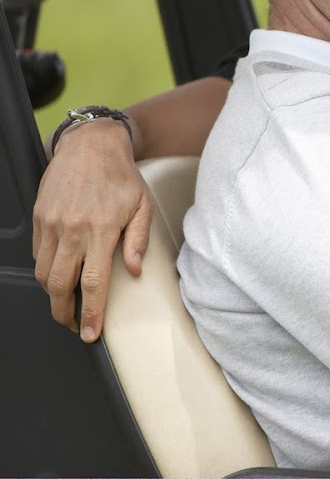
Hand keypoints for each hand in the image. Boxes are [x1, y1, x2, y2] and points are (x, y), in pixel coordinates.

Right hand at [32, 119, 153, 341]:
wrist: (90, 145)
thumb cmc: (120, 175)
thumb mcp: (142, 205)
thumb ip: (138, 240)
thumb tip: (134, 270)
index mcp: (101, 229)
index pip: (93, 282)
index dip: (91, 312)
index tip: (90, 333)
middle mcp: (72, 229)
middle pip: (60, 285)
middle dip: (64, 312)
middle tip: (74, 324)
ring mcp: (52, 224)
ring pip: (45, 273)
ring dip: (53, 293)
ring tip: (66, 301)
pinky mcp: (40, 218)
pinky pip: (38, 253)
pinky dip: (47, 269)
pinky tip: (60, 271)